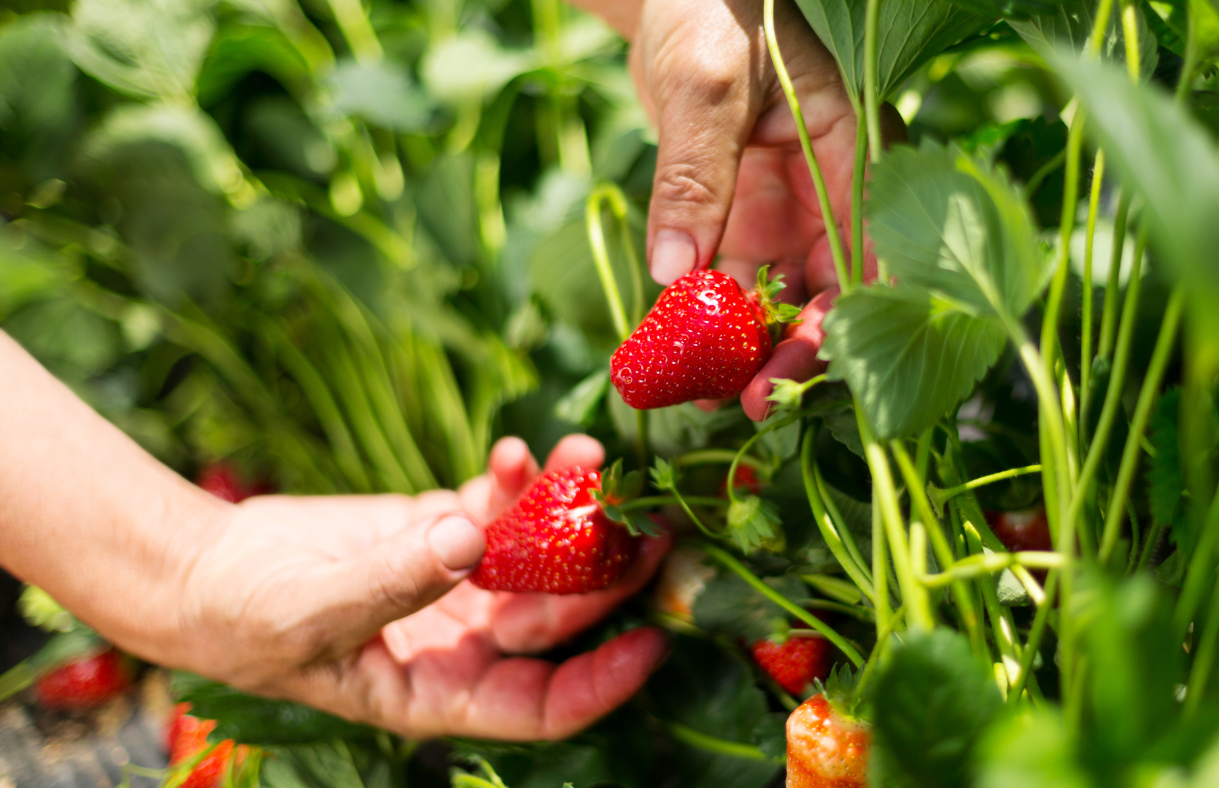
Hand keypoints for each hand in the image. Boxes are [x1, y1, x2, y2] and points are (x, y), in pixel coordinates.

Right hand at [168, 435, 670, 739]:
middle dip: (605, 574)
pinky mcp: (438, 530)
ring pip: (535, 554)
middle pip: (555, 618)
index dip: (601, 681)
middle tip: (648, 522)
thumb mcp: (311, 611)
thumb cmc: (243, 618)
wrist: (200, 569)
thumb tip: (469, 539)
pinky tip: (519, 449)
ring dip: (567, 508)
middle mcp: (461, 643)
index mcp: (440, 691)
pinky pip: (495, 508)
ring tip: (586, 454)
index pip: (540, 705)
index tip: (653, 641)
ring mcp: (454, 584)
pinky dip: (513, 480)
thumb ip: (391, 580)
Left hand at [623, 0, 883, 418]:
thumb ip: (694, 177)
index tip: (808, 363)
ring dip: (747, 349)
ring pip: (778, 297)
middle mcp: (830, 191)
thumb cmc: (712, 11)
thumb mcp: (707, 88)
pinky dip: (706, 323)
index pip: (876, 251)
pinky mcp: (741, 218)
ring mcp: (785, 208)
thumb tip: (676, 275)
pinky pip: (728, 283)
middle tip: (752, 403)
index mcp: (856, 153)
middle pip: (829, 289)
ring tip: (708, 396)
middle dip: (793, 349)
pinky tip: (682, 362)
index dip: (852, 315)